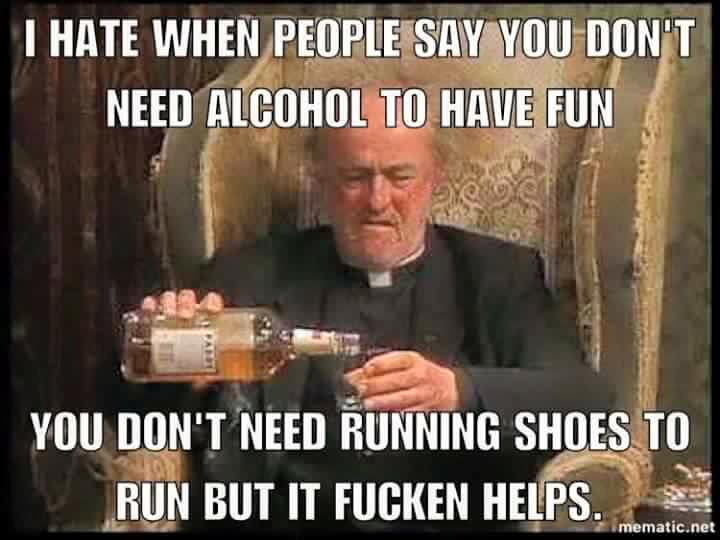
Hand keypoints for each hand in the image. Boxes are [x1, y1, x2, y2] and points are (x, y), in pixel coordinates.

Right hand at [140, 289, 224, 391]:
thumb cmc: (194, 370)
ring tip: (168, 313)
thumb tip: (202, 383)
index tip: (211, 308)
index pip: (211, 305)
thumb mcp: (204, 373)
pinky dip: (149, 306)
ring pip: (170, 301)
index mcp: (205, 322)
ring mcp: (170, 316)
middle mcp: (188, 316)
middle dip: (187, 304)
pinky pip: (150, 309)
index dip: (211, 303)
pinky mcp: (151, 321)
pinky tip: (149, 306)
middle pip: (188, 302)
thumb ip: (206, 377)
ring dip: (169, 302)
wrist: (172, 378)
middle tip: (185, 316)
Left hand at [345, 351, 459, 411]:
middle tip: (361, 390)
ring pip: (403, 398)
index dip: (378, 365)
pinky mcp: (426, 410)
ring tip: (368, 404)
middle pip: (397, 380)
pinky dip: (396, 416)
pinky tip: (383, 417)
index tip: (365, 370)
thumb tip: (355, 374)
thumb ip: (381, 367)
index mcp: (413, 360)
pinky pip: (410, 413)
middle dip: (377, 385)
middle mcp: (420, 375)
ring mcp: (424, 393)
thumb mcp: (405, 363)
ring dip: (384, 401)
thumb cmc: (421, 373)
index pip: (395, 360)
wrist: (449, 387)